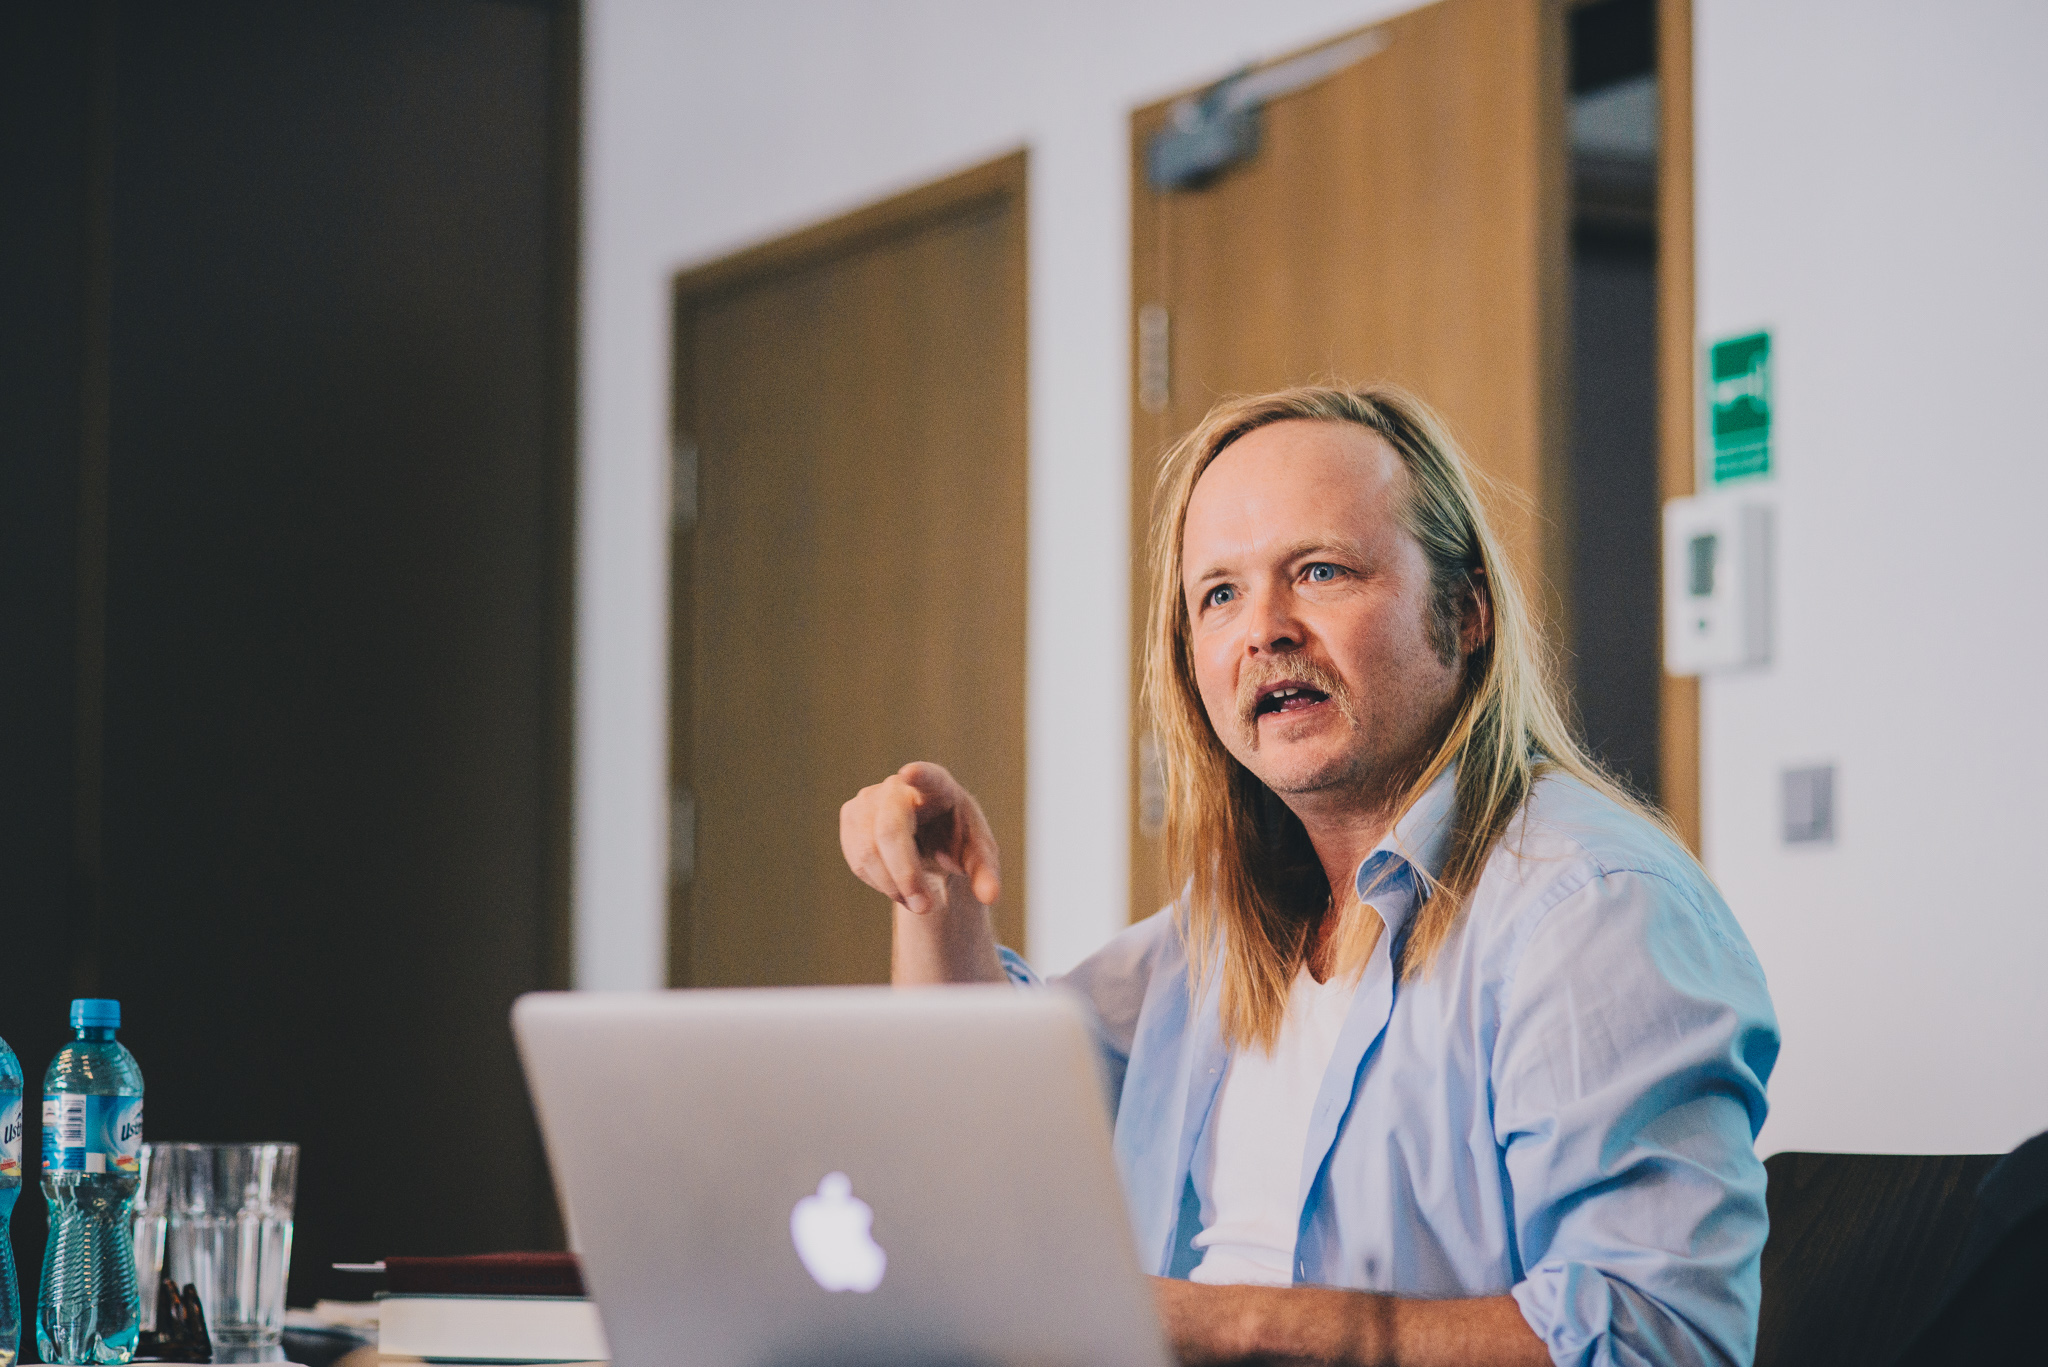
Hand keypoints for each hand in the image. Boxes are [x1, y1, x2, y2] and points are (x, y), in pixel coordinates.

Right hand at [840, 761, 1001, 914]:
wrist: (930, 838)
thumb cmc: (957, 839)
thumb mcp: (978, 856)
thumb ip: (986, 874)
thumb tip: (990, 896)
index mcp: (938, 786)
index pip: (928, 777)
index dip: (919, 775)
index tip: (910, 772)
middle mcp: (897, 787)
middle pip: (890, 829)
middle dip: (906, 874)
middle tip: (925, 907)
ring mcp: (868, 800)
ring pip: (868, 850)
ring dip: (892, 885)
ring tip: (917, 899)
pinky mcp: (850, 818)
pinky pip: (857, 859)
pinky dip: (879, 882)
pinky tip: (898, 886)